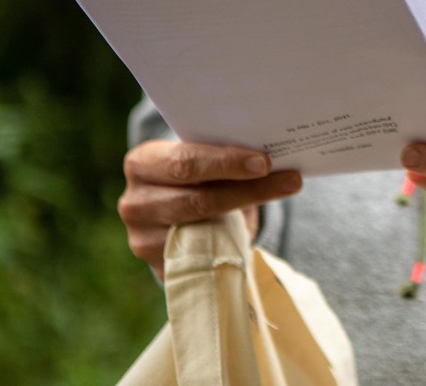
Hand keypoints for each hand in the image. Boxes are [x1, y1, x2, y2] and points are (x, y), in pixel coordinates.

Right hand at [118, 140, 302, 277]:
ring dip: (249, 218)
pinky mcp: (157, 267)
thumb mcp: (203, 163)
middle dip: (248, 190)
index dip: (225, 162)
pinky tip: (261, 234)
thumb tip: (273, 159)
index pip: (184, 162)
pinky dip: (231, 247)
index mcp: (142, 163)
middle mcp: (135, 202)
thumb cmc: (198, 179)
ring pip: (204, 231)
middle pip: (197, 200)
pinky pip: (200, 258)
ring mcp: (141, 239)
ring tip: (285, 201)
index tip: (264, 161)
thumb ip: (223, 159)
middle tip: (290, 180)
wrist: (179, 216)